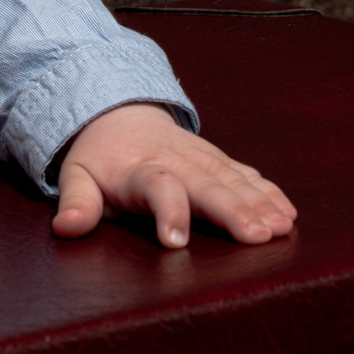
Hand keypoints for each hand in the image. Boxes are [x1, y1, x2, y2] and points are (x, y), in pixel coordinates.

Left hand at [53, 103, 294, 247]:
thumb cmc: (99, 157)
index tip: (176, 242)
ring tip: (280, 228)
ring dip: (259, 203)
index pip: (156, 187)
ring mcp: (201, 158)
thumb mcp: (76, 175)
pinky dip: (268, 192)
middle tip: (256, 236)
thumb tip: (66, 227)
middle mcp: (174, 160)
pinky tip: (287, 212)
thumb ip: (76, 202)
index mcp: (137, 168)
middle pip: (206, 184)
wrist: (118, 111)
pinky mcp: (217, 159)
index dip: (167, 211)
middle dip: (232, 209)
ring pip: (233, 179)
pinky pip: (246, 174)